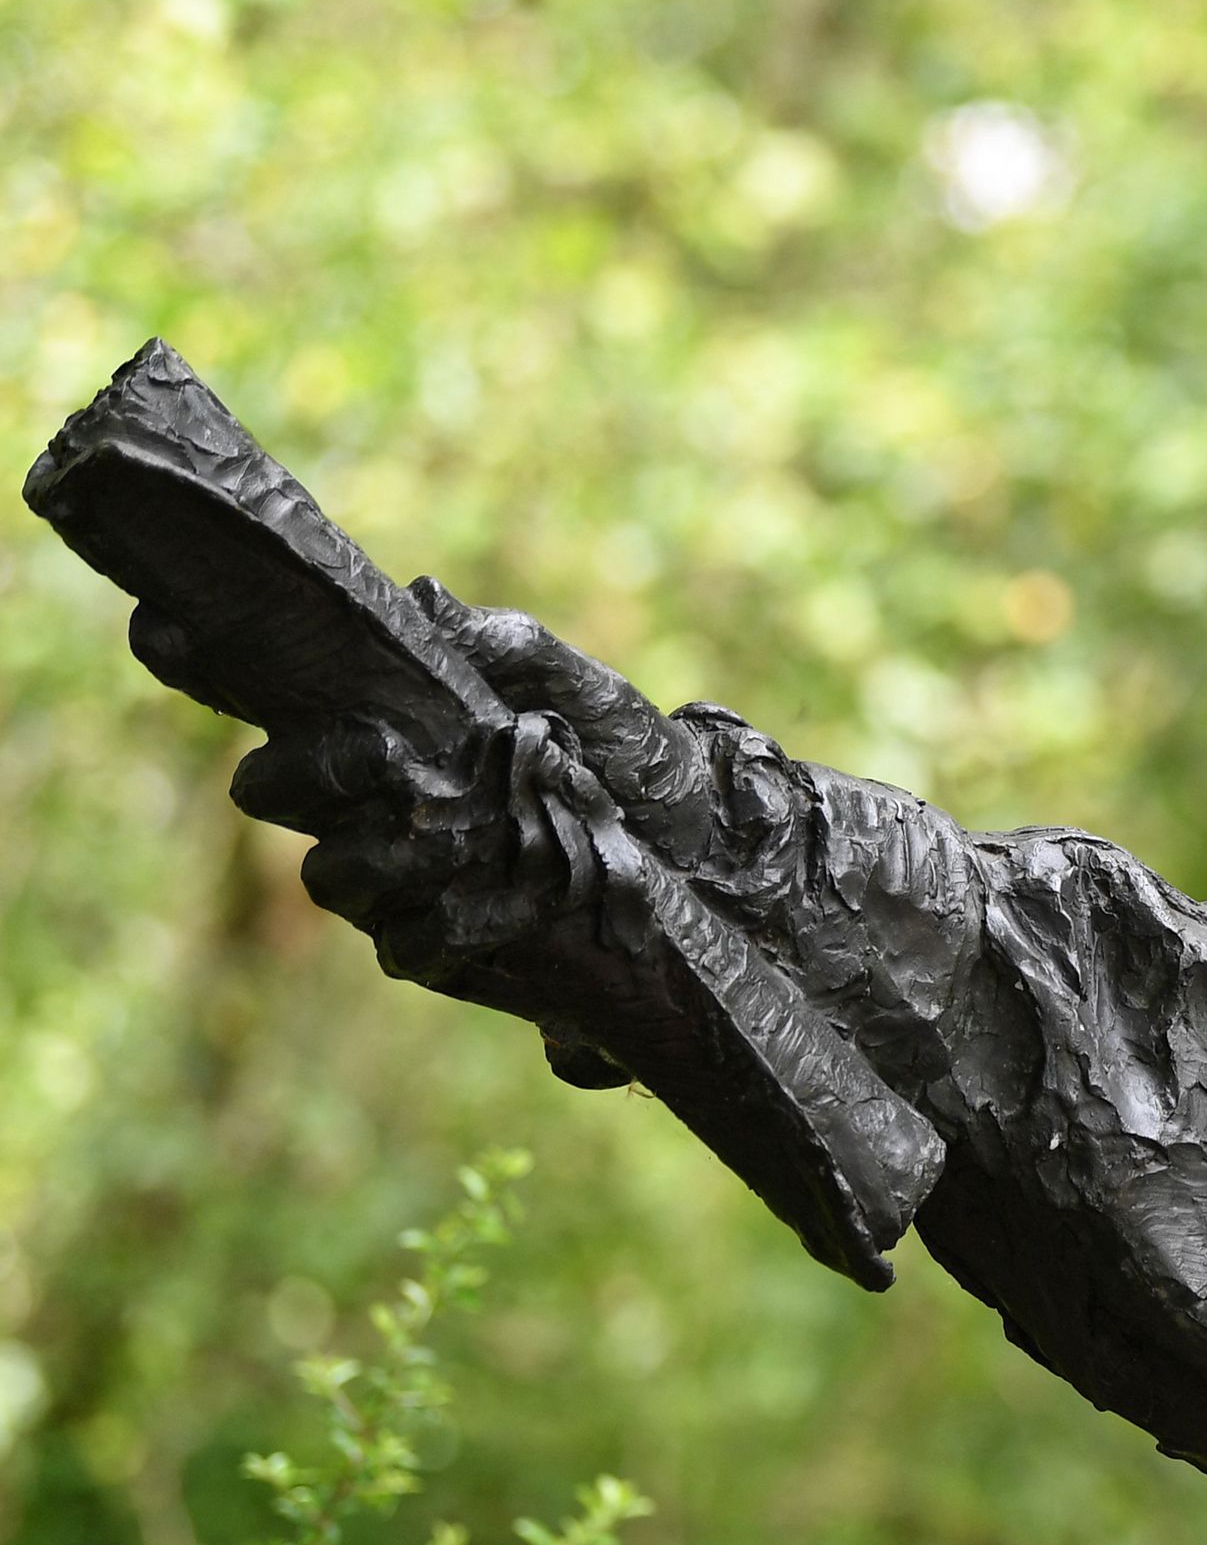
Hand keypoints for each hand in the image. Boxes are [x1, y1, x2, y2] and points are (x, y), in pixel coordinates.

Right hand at [228, 591, 711, 978]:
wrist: (699, 852)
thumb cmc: (621, 747)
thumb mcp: (572, 682)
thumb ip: (504, 644)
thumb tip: (424, 600)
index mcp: (378, 719)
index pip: (259, 689)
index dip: (197, 659)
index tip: (168, 627)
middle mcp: (366, 801)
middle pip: (270, 790)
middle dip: (300, 773)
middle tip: (374, 753)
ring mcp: (393, 874)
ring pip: (327, 874)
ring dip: (374, 854)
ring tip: (447, 829)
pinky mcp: (437, 941)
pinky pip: (402, 945)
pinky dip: (437, 926)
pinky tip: (488, 907)